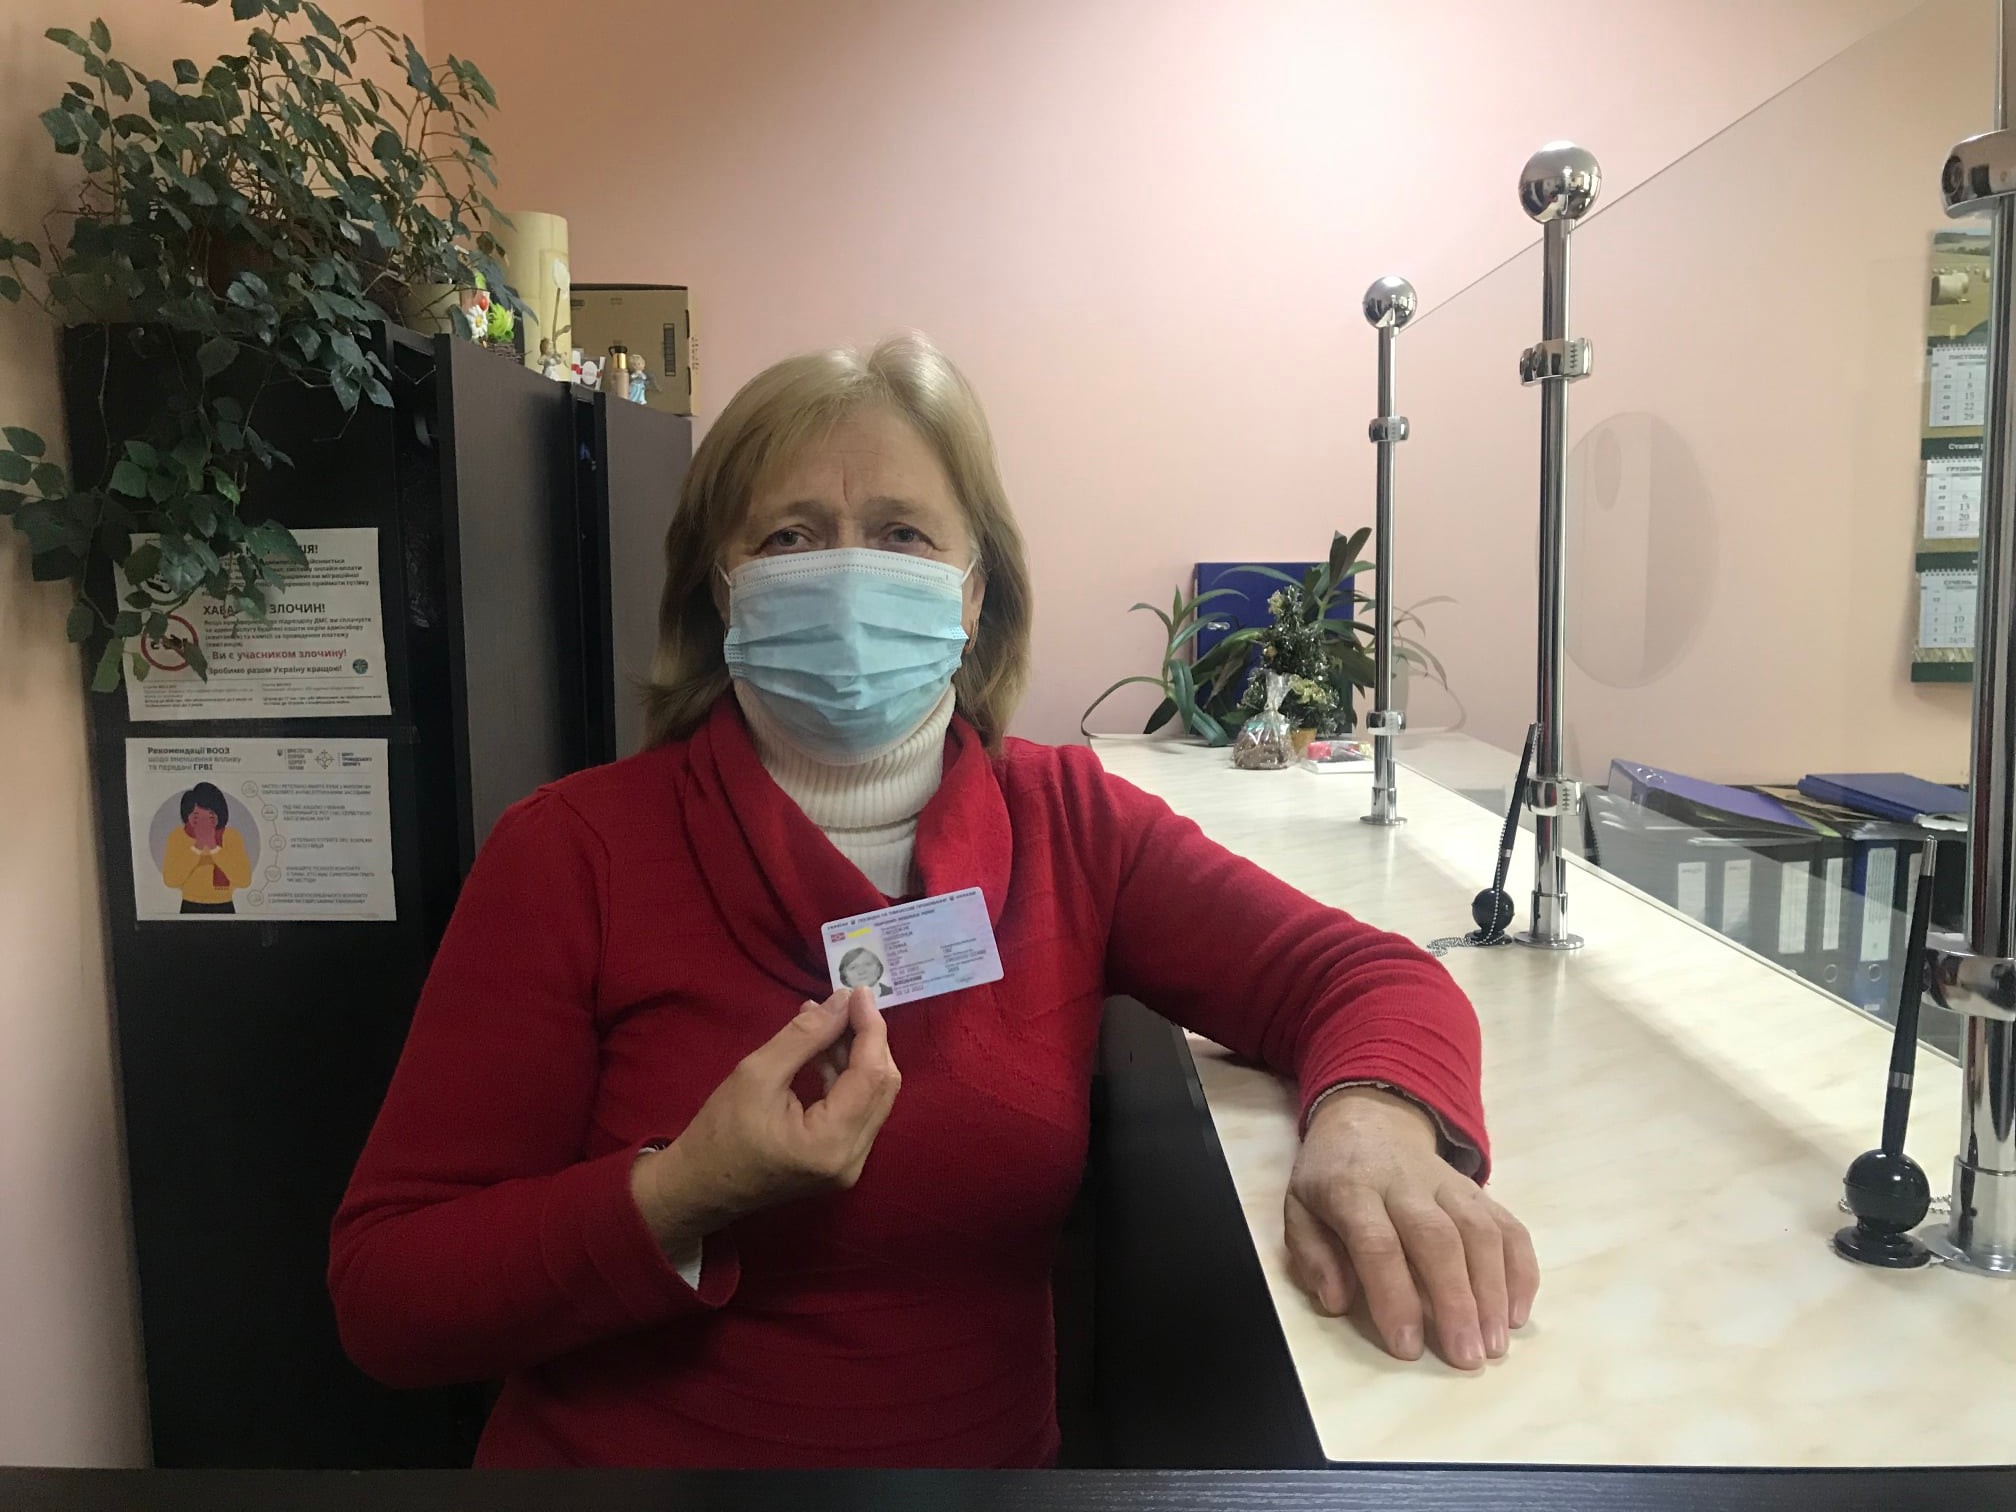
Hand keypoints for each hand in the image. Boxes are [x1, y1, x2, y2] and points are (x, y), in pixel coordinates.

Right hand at [630, 987, 900, 1253]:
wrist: (698, 1188)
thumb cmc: (719, 1133)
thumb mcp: (757, 1073)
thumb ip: (805, 1036)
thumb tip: (843, 1002)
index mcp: (831, 1143)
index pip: (872, 1075)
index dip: (870, 1028)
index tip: (858, 990)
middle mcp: (852, 1159)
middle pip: (882, 1086)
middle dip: (868, 1039)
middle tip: (843, 1004)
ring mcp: (849, 1165)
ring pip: (873, 1097)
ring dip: (856, 1056)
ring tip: (825, 1021)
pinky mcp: (840, 1162)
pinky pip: (858, 1110)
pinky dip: (846, 1077)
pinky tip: (823, 1052)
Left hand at [1284, 1088, 1537, 1370]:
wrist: (1370, 1120)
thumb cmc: (1331, 1180)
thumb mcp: (1299, 1209)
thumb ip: (1313, 1255)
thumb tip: (1337, 1301)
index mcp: (1353, 1190)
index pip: (1377, 1243)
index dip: (1395, 1296)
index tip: (1408, 1348)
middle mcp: (1406, 1184)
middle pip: (1438, 1238)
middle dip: (1455, 1302)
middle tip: (1467, 1358)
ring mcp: (1449, 1184)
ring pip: (1480, 1232)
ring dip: (1493, 1292)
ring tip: (1494, 1345)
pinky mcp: (1480, 1191)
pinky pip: (1509, 1227)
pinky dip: (1521, 1271)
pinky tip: (1517, 1314)